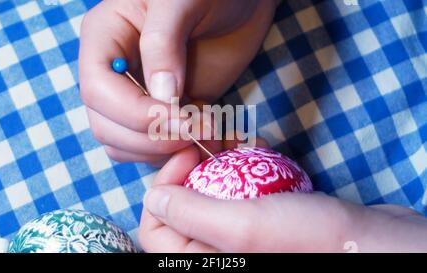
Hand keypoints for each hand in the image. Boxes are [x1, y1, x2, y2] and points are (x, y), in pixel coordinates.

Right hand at [78, 0, 276, 164]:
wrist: (240, 4)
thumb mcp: (181, 1)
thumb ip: (163, 43)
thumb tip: (160, 96)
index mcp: (105, 39)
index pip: (98, 90)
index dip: (135, 114)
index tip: (182, 119)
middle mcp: (114, 74)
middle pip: (107, 127)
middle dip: (152, 138)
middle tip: (200, 131)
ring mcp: (139, 98)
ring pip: (128, 145)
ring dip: (167, 152)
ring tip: (210, 134)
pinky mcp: (166, 114)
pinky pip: (159, 149)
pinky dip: (183, 154)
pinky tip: (214, 139)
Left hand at [139, 144, 426, 251]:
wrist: (370, 241)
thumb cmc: (310, 239)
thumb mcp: (243, 226)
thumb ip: (190, 214)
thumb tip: (153, 199)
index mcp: (204, 261)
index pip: (155, 231)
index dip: (164, 187)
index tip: (187, 155)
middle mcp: (217, 253)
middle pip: (183, 207)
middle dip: (194, 168)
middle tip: (212, 137)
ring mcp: (240, 237)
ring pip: (210, 193)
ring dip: (220, 161)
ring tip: (237, 139)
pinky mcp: (262, 220)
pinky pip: (238, 190)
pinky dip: (244, 166)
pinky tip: (257, 147)